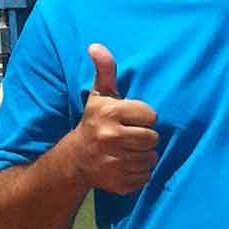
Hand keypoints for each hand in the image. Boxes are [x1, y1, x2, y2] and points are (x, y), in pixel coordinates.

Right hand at [70, 43, 159, 194]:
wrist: (75, 159)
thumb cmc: (94, 122)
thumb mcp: (99, 96)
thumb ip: (105, 70)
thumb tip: (95, 46)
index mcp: (110, 113)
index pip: (151, 116)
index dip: (143, 117)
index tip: (129, 119)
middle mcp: (111, 138)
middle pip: (153, 138)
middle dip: (144, 137)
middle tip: (129, 136)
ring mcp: (114, 163)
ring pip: (150, 158)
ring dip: (143, 155)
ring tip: (127, 150)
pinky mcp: (119, 183)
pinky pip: (145, 176)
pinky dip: (138, 172)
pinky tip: (124, 165)